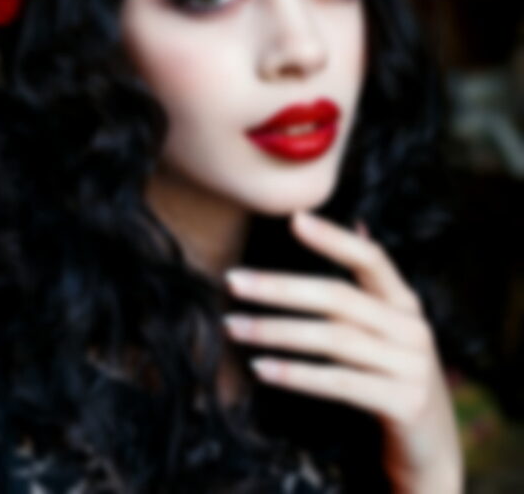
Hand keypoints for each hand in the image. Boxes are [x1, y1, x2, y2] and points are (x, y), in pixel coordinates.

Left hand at [222, 211, 463, 493]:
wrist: (432, 446)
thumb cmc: (394, 374)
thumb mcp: (390, 326)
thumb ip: (371, 281)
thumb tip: (357, 221)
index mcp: (405, 302)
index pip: (371, 259)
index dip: (334, 238)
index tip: (294, 218)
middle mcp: (413, 328)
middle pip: (339, 298)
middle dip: (280, 288)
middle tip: (232, 281)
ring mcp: (412, 366)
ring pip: (333, 340)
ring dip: (276, 331)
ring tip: (233, 327)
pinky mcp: (405, 404)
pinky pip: (340, 383)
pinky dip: (297, 375)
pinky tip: (261, 368)